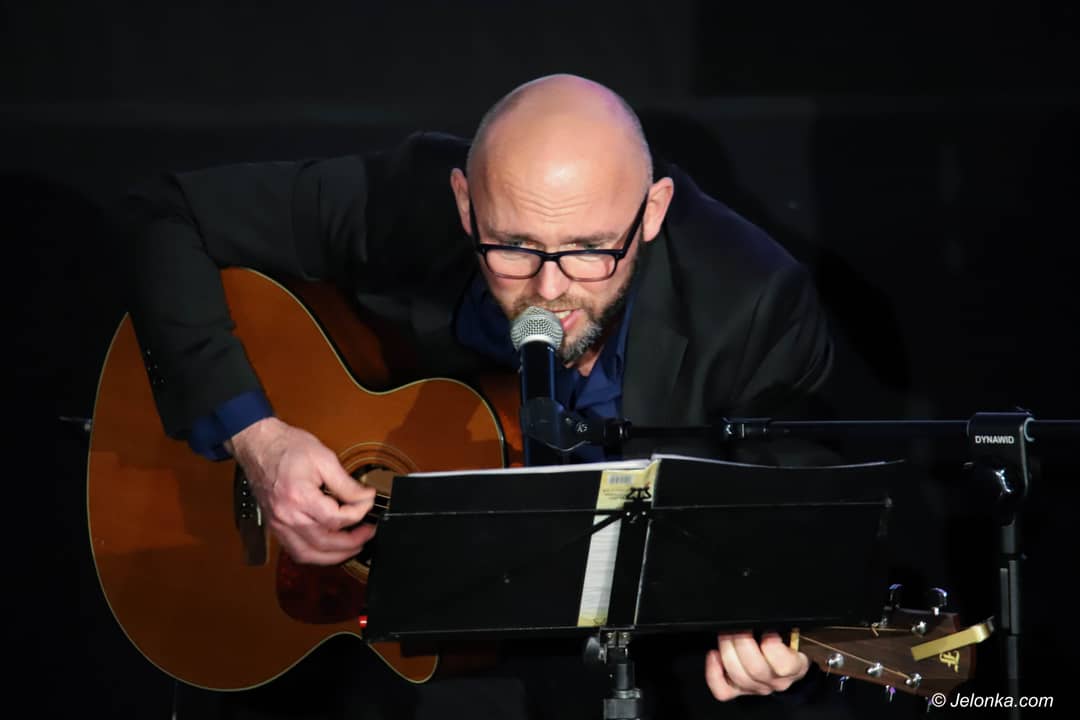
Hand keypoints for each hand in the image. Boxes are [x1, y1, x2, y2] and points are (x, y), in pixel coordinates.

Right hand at [227, 417, 376, 564]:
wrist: (259, 445)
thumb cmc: (287, 448)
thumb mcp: (324, 459)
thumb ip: (347, 483)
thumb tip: (366, 498)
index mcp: (299, 497)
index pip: (336, 519)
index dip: (358, 514)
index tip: (368, 504)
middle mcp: (286, 515)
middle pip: (324, 543)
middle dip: (351, 543)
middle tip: (368, 533)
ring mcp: (278, 523)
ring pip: (308, 554)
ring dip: (333, 556)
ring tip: (352, 546)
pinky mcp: (275, 525)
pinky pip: (295, 550)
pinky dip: (314, 554)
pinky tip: (329, 547)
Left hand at [705, 631, 808, 700]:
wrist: (787, 659)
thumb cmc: (788, 640)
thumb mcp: (794, 630)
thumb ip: (784, 624)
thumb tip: (770, 616)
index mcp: (794, 666)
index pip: (783, 666)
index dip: (771, 647)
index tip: (767, 630)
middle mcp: (776, 681)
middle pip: (756, 669)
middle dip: (742, 642)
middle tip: (738, 626)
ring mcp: (756, 687)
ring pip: (739, 677)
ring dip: (727, 651)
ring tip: (726, 634)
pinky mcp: (739, 690)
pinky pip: (723, 690)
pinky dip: (714, 673)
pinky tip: (715, 655)